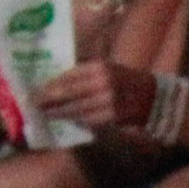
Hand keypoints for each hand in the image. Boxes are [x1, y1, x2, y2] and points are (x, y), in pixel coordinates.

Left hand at [32, 58, 157, 136]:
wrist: (155, 98)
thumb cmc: (127, 81)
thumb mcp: (108, 67)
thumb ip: (85, 72)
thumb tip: (57, 81)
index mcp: (99, 67)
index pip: (68, 76)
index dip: (50, 85)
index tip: (35, 90)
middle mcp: (103, 82)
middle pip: (68, 92)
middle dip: (48, 99)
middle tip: (33, 104)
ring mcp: (109, 101)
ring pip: (76, 109)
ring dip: (59, 113)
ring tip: (46, 114)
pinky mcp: (113, 117)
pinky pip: (89, 120)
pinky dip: (76, 120)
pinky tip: (67, 120)